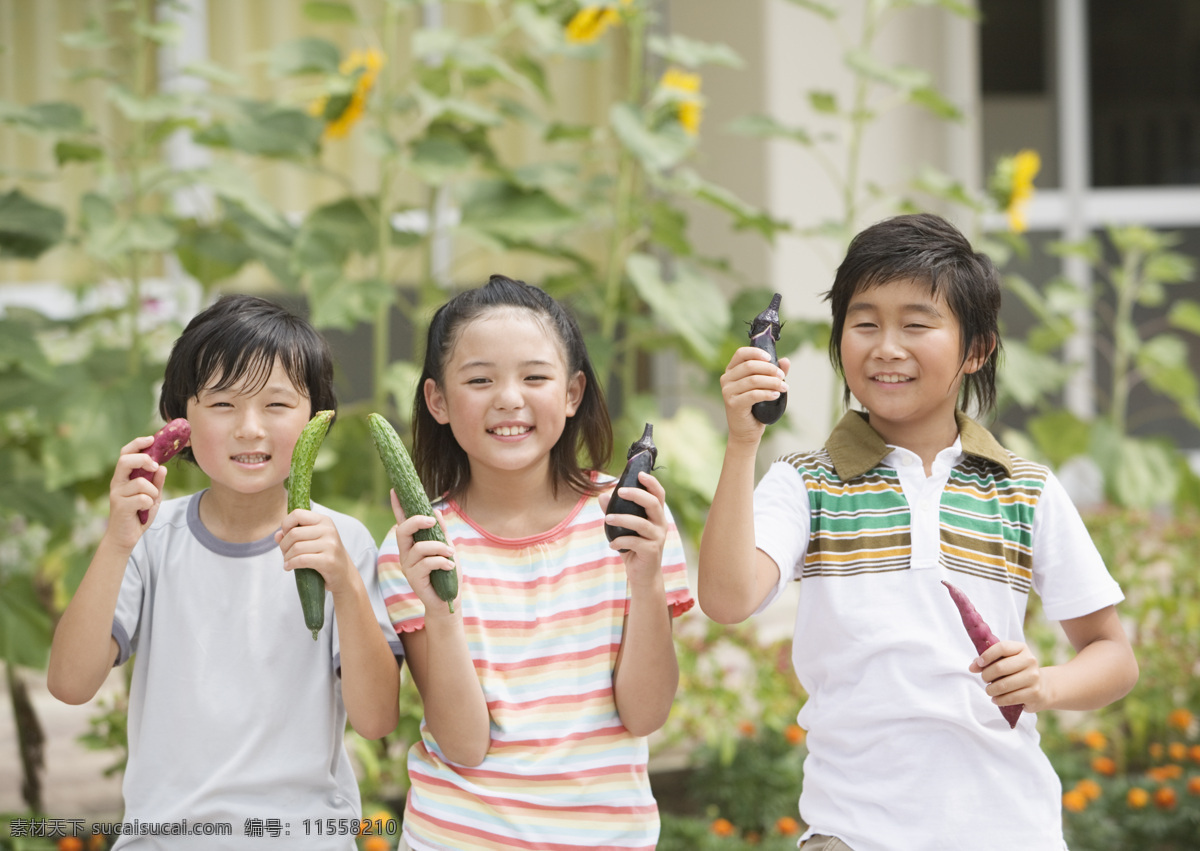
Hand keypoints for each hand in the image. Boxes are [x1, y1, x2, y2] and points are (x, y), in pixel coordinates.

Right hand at [106, 435, 168, 547]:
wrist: (125, 537)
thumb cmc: (138, 514)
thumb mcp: (153, 496)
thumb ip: (157, 482)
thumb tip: (163, 468)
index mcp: (124, 476)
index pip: (126, 453)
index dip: (137, 444)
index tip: (151, 439)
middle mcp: (117, 482)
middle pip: (126, 460)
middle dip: (144, 460)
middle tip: (155, 467)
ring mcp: (117, 493)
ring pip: (141, 482)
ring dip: (153, 492)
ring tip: (150, 501)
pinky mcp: (120, 506)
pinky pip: (143, 498)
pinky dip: (149, 504)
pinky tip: (143, 511)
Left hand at [275, 510, 358, 596]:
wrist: (343, 575)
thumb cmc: (324, 555)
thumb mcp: (311, 541)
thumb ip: (293, 535)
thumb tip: (277, 535)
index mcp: (324, 520)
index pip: (297, 514)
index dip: (286, 524)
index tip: (286, 535)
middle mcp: (329, 530)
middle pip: (294, 533)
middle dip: (283, 545)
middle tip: (285, 553)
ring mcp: (330, 545)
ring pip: (296, 547)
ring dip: (286, 557)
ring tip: (287, 562)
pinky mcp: (328, 560)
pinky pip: (301, 560)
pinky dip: (291, 564)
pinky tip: (288, 567)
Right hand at [388, 489, 458, 615]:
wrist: (448, 601)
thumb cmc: (446, 575)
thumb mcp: (447, 549)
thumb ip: (441, 532)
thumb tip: (436, 511)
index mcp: (413, 544)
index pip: (402, 522)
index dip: (398, 506)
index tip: (395, 489)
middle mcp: (406, 554)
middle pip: (402, 530)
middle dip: (417, 521)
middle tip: (432, 521)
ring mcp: (408, 567)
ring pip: (419, 547)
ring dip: (439, 548)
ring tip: (451, 554)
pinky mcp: (414, 579)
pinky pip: (427, 563)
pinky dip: (442, 562)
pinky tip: (449, 566)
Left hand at [599, 471, 667, 589]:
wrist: (642, 575)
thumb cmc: (633, 548)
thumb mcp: (623, 528)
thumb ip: (614, 512)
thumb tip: (602, 496)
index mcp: (656, 515)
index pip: (659, 494)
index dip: (651, 483)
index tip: (640, 474)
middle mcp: (660, 524)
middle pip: (653, 503)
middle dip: (637, 495)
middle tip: (620, 491)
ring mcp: (658, 538)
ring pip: (641, 523)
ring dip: (622, 519)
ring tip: (607, 519)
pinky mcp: (652, 551)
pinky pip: (635, 542)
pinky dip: (620, 541)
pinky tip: (612, 544)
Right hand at [720, 346, 789, 445]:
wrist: (746, 430)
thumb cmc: (755, 407)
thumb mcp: (764, 386)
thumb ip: (773, 373)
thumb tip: (786, 361)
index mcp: (731, 370)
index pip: (741, 353)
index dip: (756, 353)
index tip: (770, 358)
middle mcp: (726, 379)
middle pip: (749, 366)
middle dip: (769, 369)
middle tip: (782, 376)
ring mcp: (728, 392)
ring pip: (753, 380)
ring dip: (772, 382)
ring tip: (784, 387)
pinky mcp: (733, 404)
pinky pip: (753, 394)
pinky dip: (767, 393)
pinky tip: (776, 395)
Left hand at [971, 640, 1047, 712]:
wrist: (1043, 687)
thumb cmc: (1017, 671)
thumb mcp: (1005, 661)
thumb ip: (988, 661)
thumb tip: (972, 667)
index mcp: (1021, 648)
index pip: (1001, 648)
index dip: (987, 655)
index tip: (979, 663)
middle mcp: (1030, 660)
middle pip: (1000, 668)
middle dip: (986, 675)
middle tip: (985, 680)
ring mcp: (1034, 677)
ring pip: (1003, 685)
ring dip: (991, 690)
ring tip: (989, 690)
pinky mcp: (1034, 693)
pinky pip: (1010, 698)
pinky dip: (998, 700)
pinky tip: (996, 699)